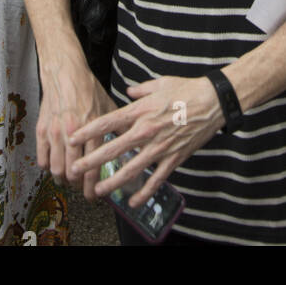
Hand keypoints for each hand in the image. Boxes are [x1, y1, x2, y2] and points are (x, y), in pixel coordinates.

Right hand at [36, 60, 115, 199]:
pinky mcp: (42, 129)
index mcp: (92, 128)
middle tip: (81, 189)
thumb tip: (135, 140)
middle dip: (77, 187)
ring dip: (62, 180)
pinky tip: (54, 166)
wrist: (65, 72)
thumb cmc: (88, 89)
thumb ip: (121, 126)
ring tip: (68, 181)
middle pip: (72, 173)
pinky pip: (42, 158)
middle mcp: (72, 133)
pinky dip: (47, 167)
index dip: (92, 188)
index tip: (94, 196)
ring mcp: (55, 132)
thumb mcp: (109, 106)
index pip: (92, 168)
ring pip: (56, 169)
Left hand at [69, 74, 223, 205]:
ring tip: (98, 190)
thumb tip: (128, 92)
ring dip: (112, 181)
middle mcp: (146, 130)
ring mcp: (159, 147)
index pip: (108, 122)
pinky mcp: (174, 159)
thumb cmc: (186, 89)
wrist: (213, 102)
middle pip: (113, 149)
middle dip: (91, 160)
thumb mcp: (159, 83)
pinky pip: (156, 179)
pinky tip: (132, 201)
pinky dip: (143, 192)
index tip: (72, 139)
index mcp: (140, 111)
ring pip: (131, 169)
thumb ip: (140, 90)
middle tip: (75, 170)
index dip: (87, 131)